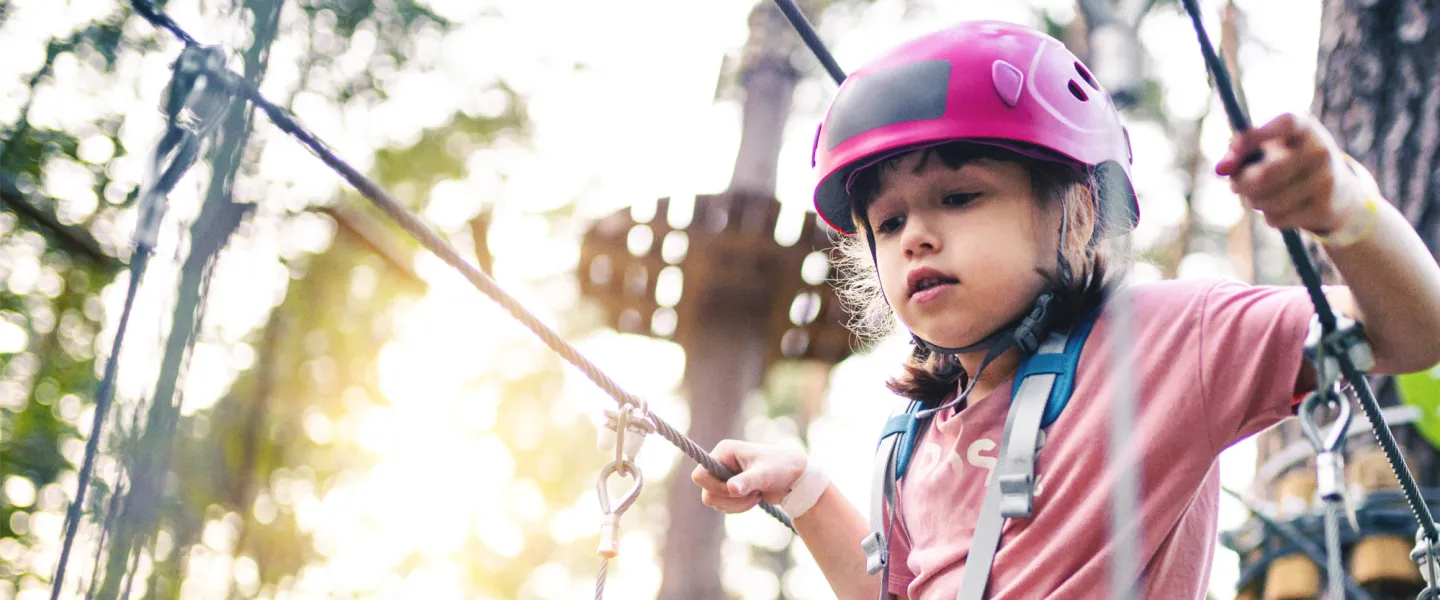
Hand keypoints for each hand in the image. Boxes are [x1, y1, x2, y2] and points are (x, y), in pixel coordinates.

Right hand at [692, 440, 806, 513]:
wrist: (795, 479)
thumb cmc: (782, 469)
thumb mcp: (765, 475)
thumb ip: (747, 481)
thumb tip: (731, 489)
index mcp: (724, 451)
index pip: (699, 475)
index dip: (714, 487)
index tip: (735, 490)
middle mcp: (720, 462)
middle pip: (706, 492)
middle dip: (729, 499)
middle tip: (751, 495)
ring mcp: (724, 476)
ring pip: (713, 501)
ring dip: (735, 504)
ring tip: (755, 496)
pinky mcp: (729, 488)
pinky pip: (722, 505)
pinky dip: (737, 507)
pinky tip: (754, 499)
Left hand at [1215, 113, 1369, 235]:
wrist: (1339, 191)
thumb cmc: (1289, 162)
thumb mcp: (1268, 147)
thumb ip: (1239, 150)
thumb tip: (1220, 169)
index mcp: (1306, 128)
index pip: (1285, 123)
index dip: (1256, 135)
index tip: (1234, 146)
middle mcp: (1320, 151)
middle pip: (1264, 175)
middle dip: (1241, 183)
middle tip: (1235, 185)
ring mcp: (1325, 181)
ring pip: (1266, 200)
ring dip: (1252, 201)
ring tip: (1258, 196)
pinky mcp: (1323, 208)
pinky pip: (1275, 218)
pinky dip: (1268, 215)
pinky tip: (1279, 207)